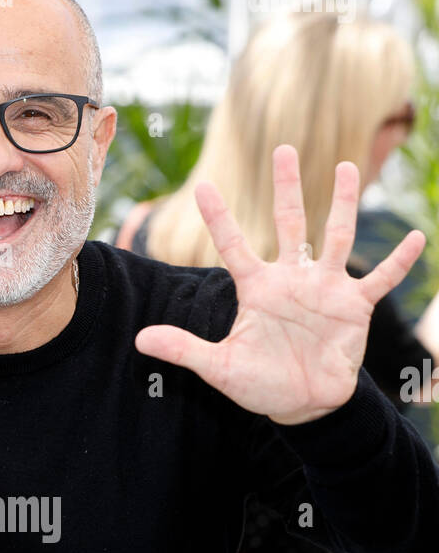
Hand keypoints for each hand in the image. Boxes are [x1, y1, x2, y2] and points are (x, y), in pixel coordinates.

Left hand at [134, 145, 425, 424]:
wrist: (302, 404)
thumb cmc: (261, 383)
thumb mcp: (219, 368)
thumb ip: (184, 349)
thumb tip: (141, 339)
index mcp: (258, 289)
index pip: (233, 245)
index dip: (218, 218)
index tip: (202, 187)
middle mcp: (292, 279)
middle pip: (290, 223)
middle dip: (287, 187)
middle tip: (282, 148)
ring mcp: (325, 289)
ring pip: (336, 237)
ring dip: (343, 204)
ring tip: (346, 167)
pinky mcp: (353, 307)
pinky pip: (380, 280)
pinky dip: (399, 262)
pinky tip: (417, 238)